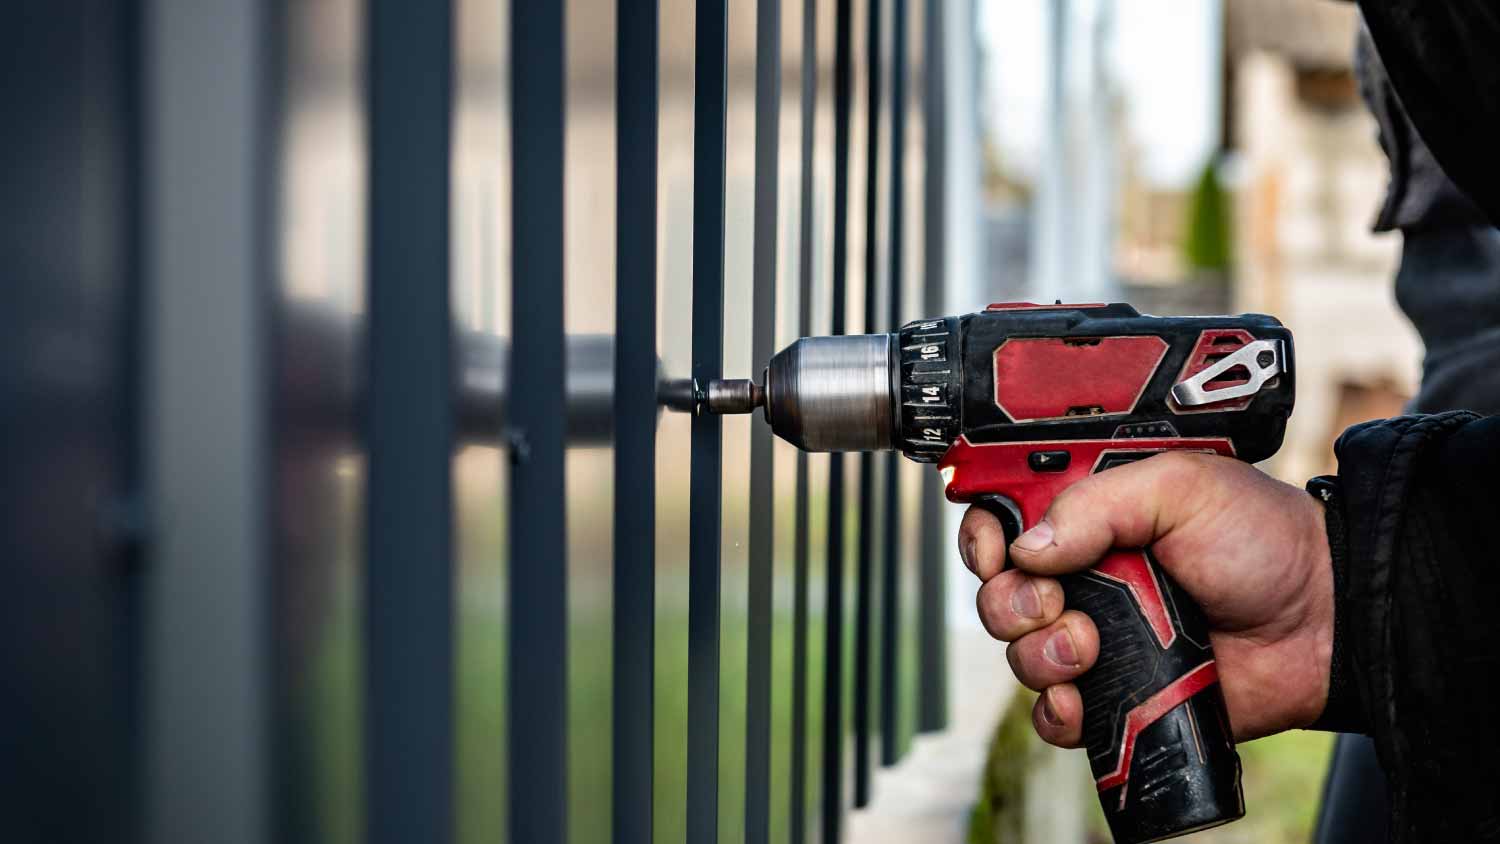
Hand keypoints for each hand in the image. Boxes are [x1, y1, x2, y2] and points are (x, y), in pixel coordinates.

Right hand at [957, 452, 1333, 746]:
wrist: (1324, 621)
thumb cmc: (1264, 540)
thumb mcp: (1182, 488)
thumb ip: (1098, 504)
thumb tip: (1028, 548)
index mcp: (1088, 517)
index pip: (1002, 522)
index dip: (984, 539)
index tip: (996, 552)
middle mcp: (1082, 577)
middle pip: (997, 594)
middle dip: (1009, 602)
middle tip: (1055, 601)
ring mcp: (1097, 638)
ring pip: (1020, 656)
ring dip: (1038, 655)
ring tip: (1090, 647)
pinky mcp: (1118, 696)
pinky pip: (1054, 716)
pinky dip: (1055, 712)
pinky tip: (1079, 699)